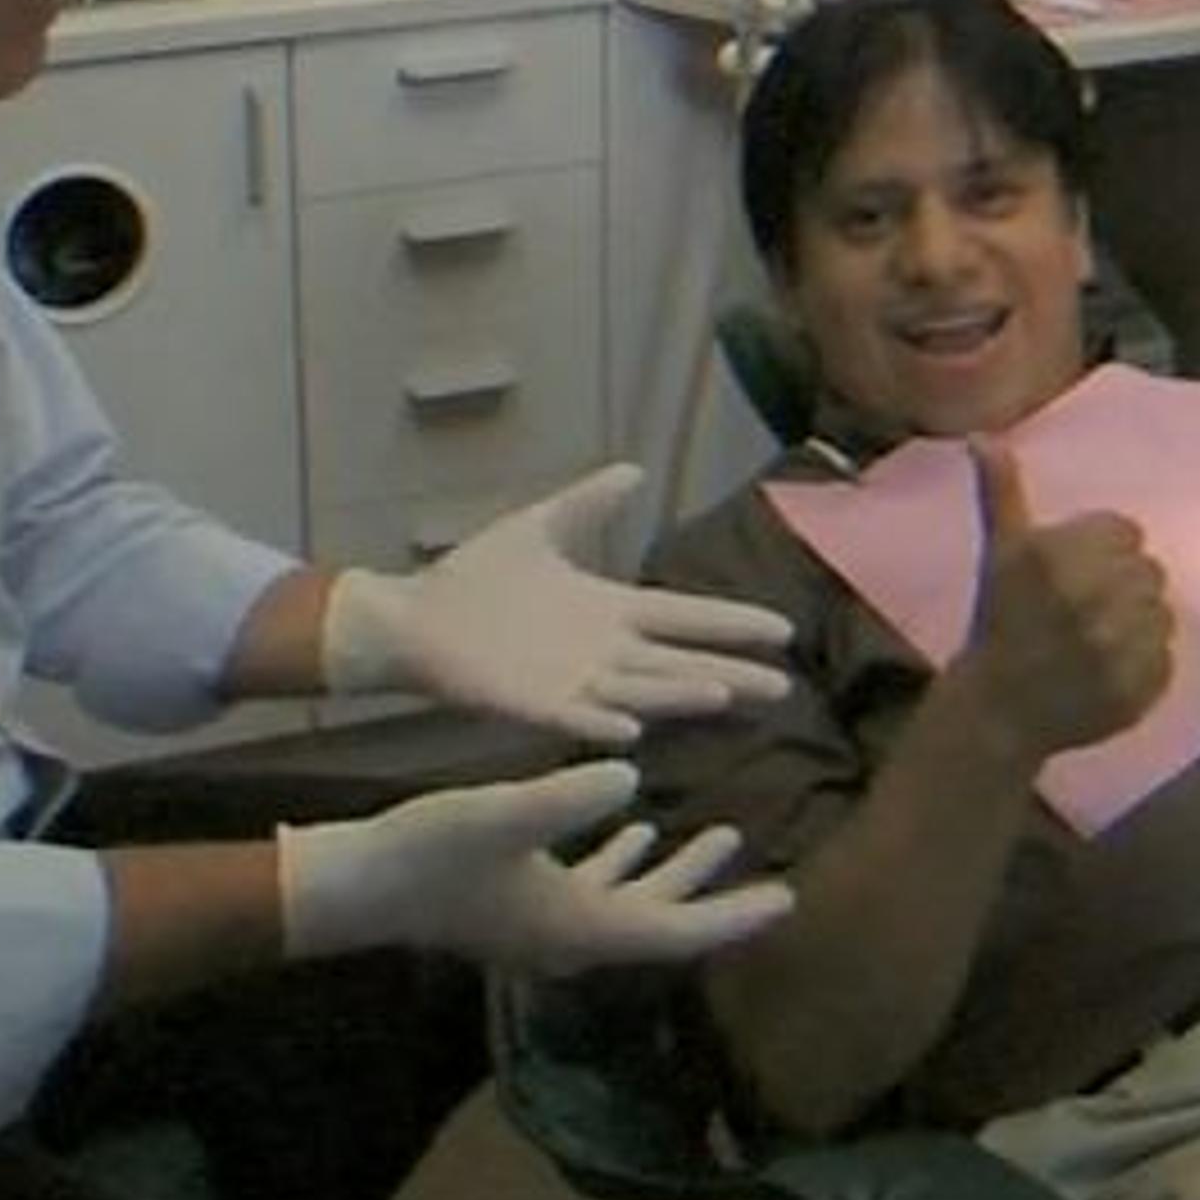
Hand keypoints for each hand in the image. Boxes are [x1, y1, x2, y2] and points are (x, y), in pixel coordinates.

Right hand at [278, 759, 794, 973]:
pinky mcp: (520, 907)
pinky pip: (594, 891)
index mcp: (580, 926)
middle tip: (775, 881)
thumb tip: (631, 775)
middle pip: (664, 925)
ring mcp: (545, 926)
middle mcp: (572, 937)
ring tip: (724, 837)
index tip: (787, 901)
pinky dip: (624, 863)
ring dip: (675, 874)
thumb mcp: (503, 815)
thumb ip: (568, 796)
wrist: (358, 887)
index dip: (734, 916)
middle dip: (718, 900)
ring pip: (631, 905)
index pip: (676, 931)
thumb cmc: (430, 853)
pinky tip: (634, 824)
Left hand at [320, 464, 793, 744]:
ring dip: (678, 694)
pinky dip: (601, 723)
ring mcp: (570, 681)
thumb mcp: (543, 526)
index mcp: (609, 612)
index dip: (730, 623)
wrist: (416, 614)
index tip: (782, 630)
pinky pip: (573, 716)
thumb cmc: (478, 578)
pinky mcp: (531, 703)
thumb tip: (635, 469)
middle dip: (728, 672)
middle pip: (678, 663)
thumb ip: (590, 503)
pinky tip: (631, 730)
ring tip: (723, 694)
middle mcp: (602, 652)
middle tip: (783, 686)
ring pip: (639, 690)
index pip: (684, 618)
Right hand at [945, 439, 1171, 765]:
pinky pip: (1168, 657)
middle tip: (1091, 605)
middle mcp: (1093, 599)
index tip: (1080, 571)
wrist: (998, 709)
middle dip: (1123, 584)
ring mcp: (1119, 648)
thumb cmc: (999, 622)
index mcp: (1060, 558)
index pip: (1126, 532)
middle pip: (1149, 570)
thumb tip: (984, 437)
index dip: (1105, 549)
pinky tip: (1112, 666)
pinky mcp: (1140, 688)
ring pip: (1164, 613)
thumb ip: (1002, 492)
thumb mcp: (999, 553)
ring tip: (1103, 636)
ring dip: (1139, 621)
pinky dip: (1147, 662)